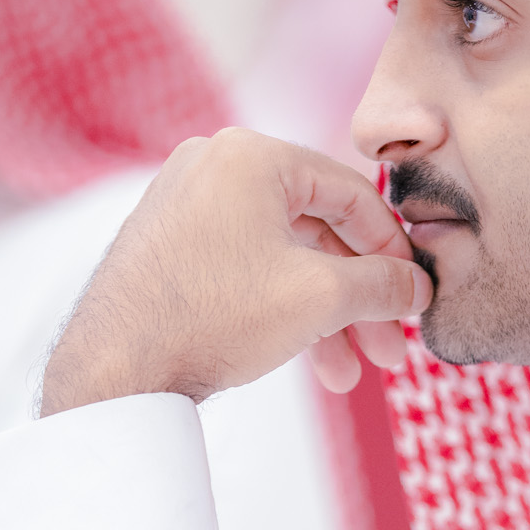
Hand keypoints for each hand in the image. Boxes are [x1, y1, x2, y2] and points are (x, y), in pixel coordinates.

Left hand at [40, 128, 430, 414]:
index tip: (415, 295)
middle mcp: (213, 166)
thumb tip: (416, 287)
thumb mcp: (319, 298)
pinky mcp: (166, 248)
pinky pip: (244, 270)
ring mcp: (184, 206)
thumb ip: (382, 285)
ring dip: (323, 317)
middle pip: (316, 231)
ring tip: (345, 376)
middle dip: (358, 300)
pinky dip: (279, 310)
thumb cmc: (212, 318)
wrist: (113, 370)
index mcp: (251, 154)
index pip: (351, 193)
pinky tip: (305, 360)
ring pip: (281, 259)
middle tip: (387, 350)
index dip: (394, 250)